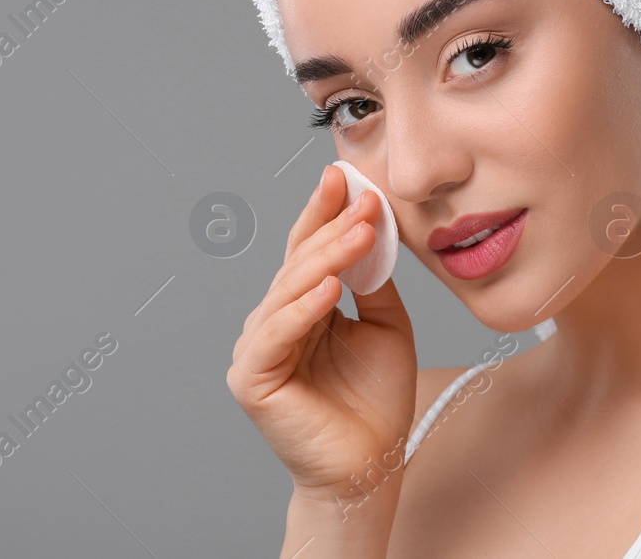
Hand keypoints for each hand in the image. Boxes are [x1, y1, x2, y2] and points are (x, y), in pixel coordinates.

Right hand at [227, 164, 417, 501]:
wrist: (372, 464)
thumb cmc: (375, 401)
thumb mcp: (388, 326)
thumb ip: (375, 282)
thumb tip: (370, 228)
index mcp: (303, 306)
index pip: (309, 249)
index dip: (324, 212)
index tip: (345, 176)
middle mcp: (274, 322)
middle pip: (299, 263)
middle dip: (332, 227)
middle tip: (363, 200)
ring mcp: (259, 349)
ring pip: (289, 291)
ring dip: (326, 258)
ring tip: (359, 233)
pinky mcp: (252, 379)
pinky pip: (277, 335)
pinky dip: (303, 309)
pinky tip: (331, 289)